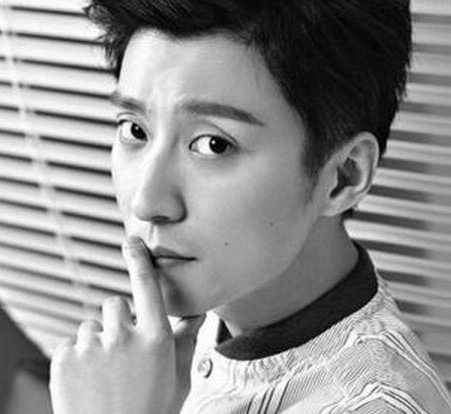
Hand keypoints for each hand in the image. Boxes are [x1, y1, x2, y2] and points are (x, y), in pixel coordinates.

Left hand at [50, 236, 205, 413]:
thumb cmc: (151, 412)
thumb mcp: (178, 377)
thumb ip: (186, 339)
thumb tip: (199, 313)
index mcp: (155, 338)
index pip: (146, 286)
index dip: (139, 260)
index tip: (132, 242)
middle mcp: (124, 337)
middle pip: (115, 304)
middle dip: (118, 321)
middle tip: (122, 351)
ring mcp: (92, 348)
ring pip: (91, 326)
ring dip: (97, 342)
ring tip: (104, 373)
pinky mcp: (65, 359)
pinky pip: (72, 344)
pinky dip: (78, 358)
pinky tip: (87, 381)